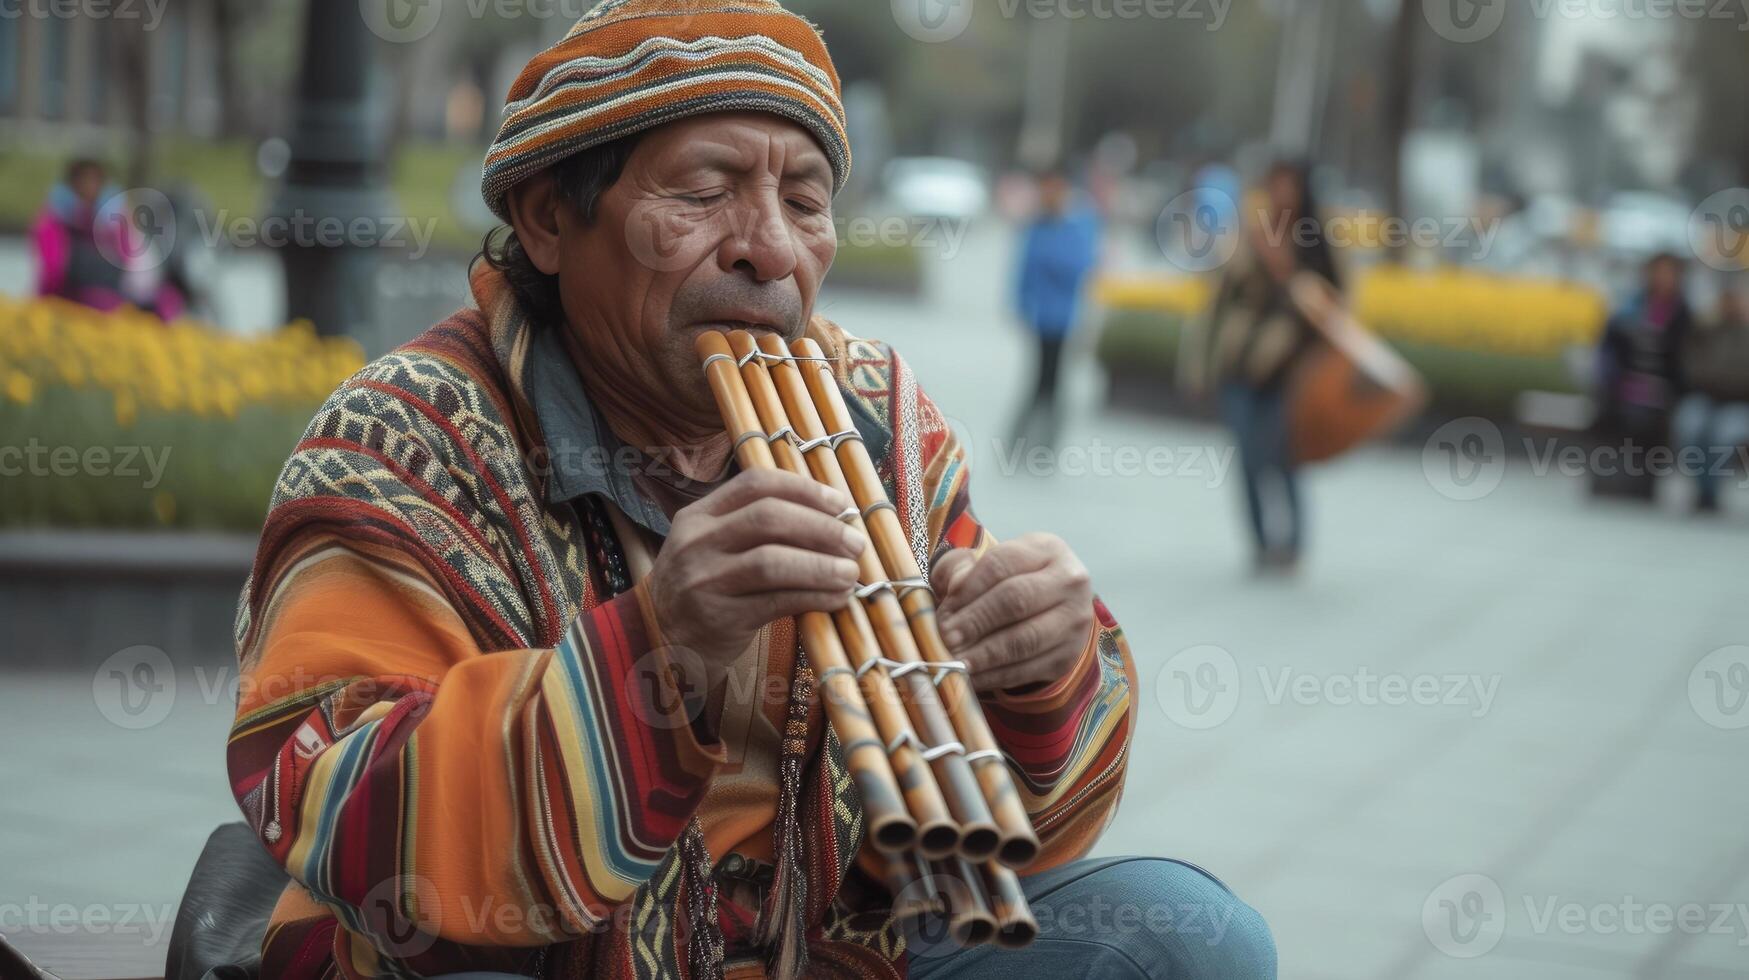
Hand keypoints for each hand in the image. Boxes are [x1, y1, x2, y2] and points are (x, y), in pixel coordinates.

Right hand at [645, 469, 862, 686]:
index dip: (805, 489)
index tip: (840, 504)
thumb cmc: (701, 590)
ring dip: (821, 565)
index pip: (756, 484)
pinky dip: (814, 597)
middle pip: (768, 518)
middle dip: (822, 528)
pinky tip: (836, 599)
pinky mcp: (718, 619)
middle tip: (855, 543)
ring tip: (851, 573)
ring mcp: (704, 580)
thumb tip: (832, 519)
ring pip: (772, 561)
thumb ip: (753, 528)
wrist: (655, 641)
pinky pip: (776, 602)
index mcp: (698, 515)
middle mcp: (697, 542)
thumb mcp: (711, 547)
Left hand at [930, 533, 1093, 692]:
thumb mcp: (985, 565)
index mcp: (1047, 549)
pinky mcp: (1067, 657)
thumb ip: (960, 569)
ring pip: (1024, 640)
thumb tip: (954, 589)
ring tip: (955, 660)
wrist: (1048, 612)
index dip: (968, 588)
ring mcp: (1074, 621)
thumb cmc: (1007, 583)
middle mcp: (1069, 582)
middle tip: (946, 637)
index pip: (1001, 564)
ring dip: (984, 654)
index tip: (944, 609)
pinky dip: (993, 676)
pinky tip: (970, 677)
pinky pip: (1026, 670)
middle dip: (976, 621)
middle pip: (1016, 599)